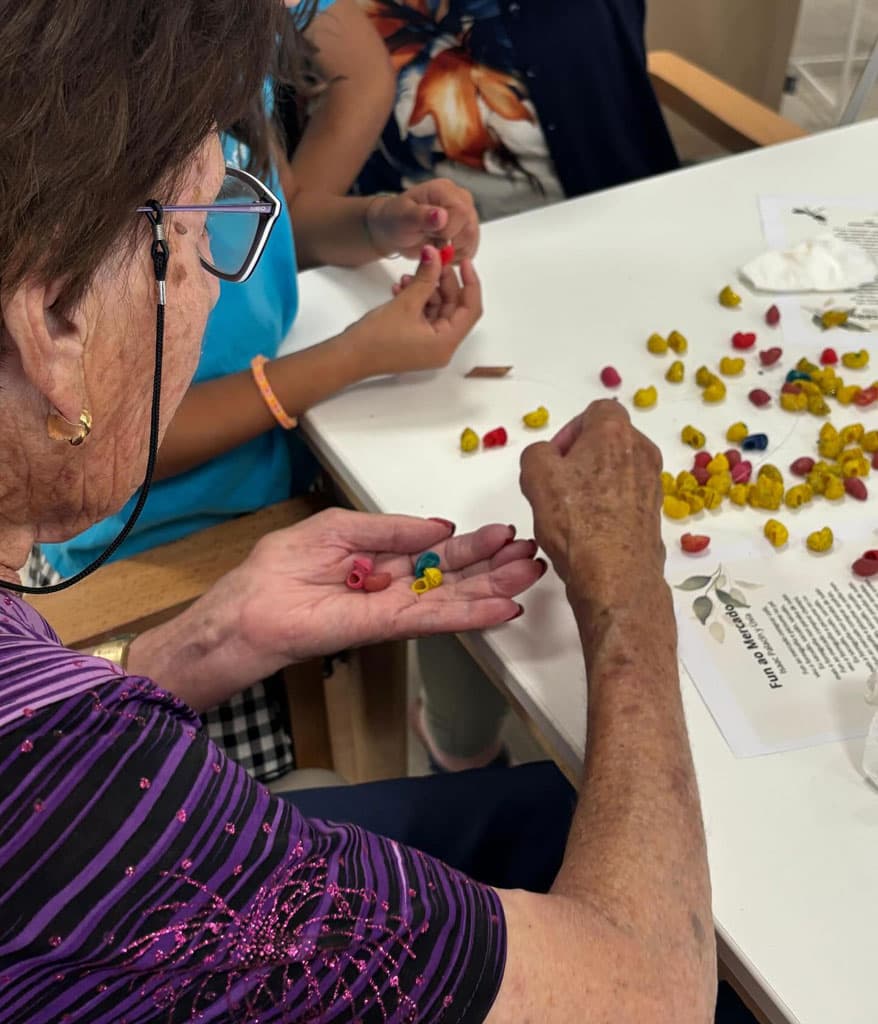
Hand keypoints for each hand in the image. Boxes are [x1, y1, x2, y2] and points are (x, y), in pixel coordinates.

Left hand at [139, 511, 544, 706]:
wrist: (240, 618)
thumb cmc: (273, 573)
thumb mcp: (335, 529)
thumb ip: (389, 528)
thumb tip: (440, 527)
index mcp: (378, 559)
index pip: (436, 551)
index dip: (472, 545)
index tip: (507, 533)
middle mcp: (389, 587)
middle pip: (452, 576)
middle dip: (493, 566)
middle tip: (534, 556)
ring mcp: (388, 610)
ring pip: (450, 599)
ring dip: (492, 589)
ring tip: (531, 577)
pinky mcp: (381, 628)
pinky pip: (431, 618)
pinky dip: (467, 614)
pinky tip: (499, 606)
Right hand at [345, 245, 481, 375]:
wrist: (348, 357)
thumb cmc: (376, 339)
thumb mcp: (405, 303)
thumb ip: (425, 277)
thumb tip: (435, 254)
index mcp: (446, 343)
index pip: (471, 309)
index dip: (470, 283)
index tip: (463, 262)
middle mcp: (442, 347)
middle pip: (454, 308)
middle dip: (443, 283)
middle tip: (433, 261)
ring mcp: (429, 346)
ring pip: (438, 310)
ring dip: (426, 290)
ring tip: (408, 277)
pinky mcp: (416, 343)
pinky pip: (424, 317)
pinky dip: (417, 301)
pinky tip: (401, 287)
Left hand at [366, 179, 479, 261]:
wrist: (396, 231)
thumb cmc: (397, 220)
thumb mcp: (402, 218)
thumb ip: (421, 216)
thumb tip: (441, 215)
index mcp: (445, 190)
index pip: (461, 212)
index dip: (447, 231)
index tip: (429, 234)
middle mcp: (462, 200)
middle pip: (469, 229)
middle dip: (448, 243)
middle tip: (428, 242)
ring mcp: (467, 217)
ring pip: (471, 243)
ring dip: (451, 252)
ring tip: (432, 246)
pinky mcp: (468, 234)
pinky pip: (469, 252)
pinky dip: (454, 258)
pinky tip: (439, 253)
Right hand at [519, 400, 665, 600]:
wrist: (615, 576)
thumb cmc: (575, 521)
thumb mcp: (536, 475)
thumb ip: (536, 453)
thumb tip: (548, 458)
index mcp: (616, 432)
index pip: (597, 410)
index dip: (571, 430)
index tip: (555, 458)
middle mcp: (642, 451)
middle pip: (608, 440)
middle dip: (581, 457)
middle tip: (558, 484)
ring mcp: (652, 483)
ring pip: (617, 469)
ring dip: (594, 482)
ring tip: (571, 510)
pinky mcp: (654, 512)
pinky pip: (626, 496)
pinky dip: (608, 504)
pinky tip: (589, 528)